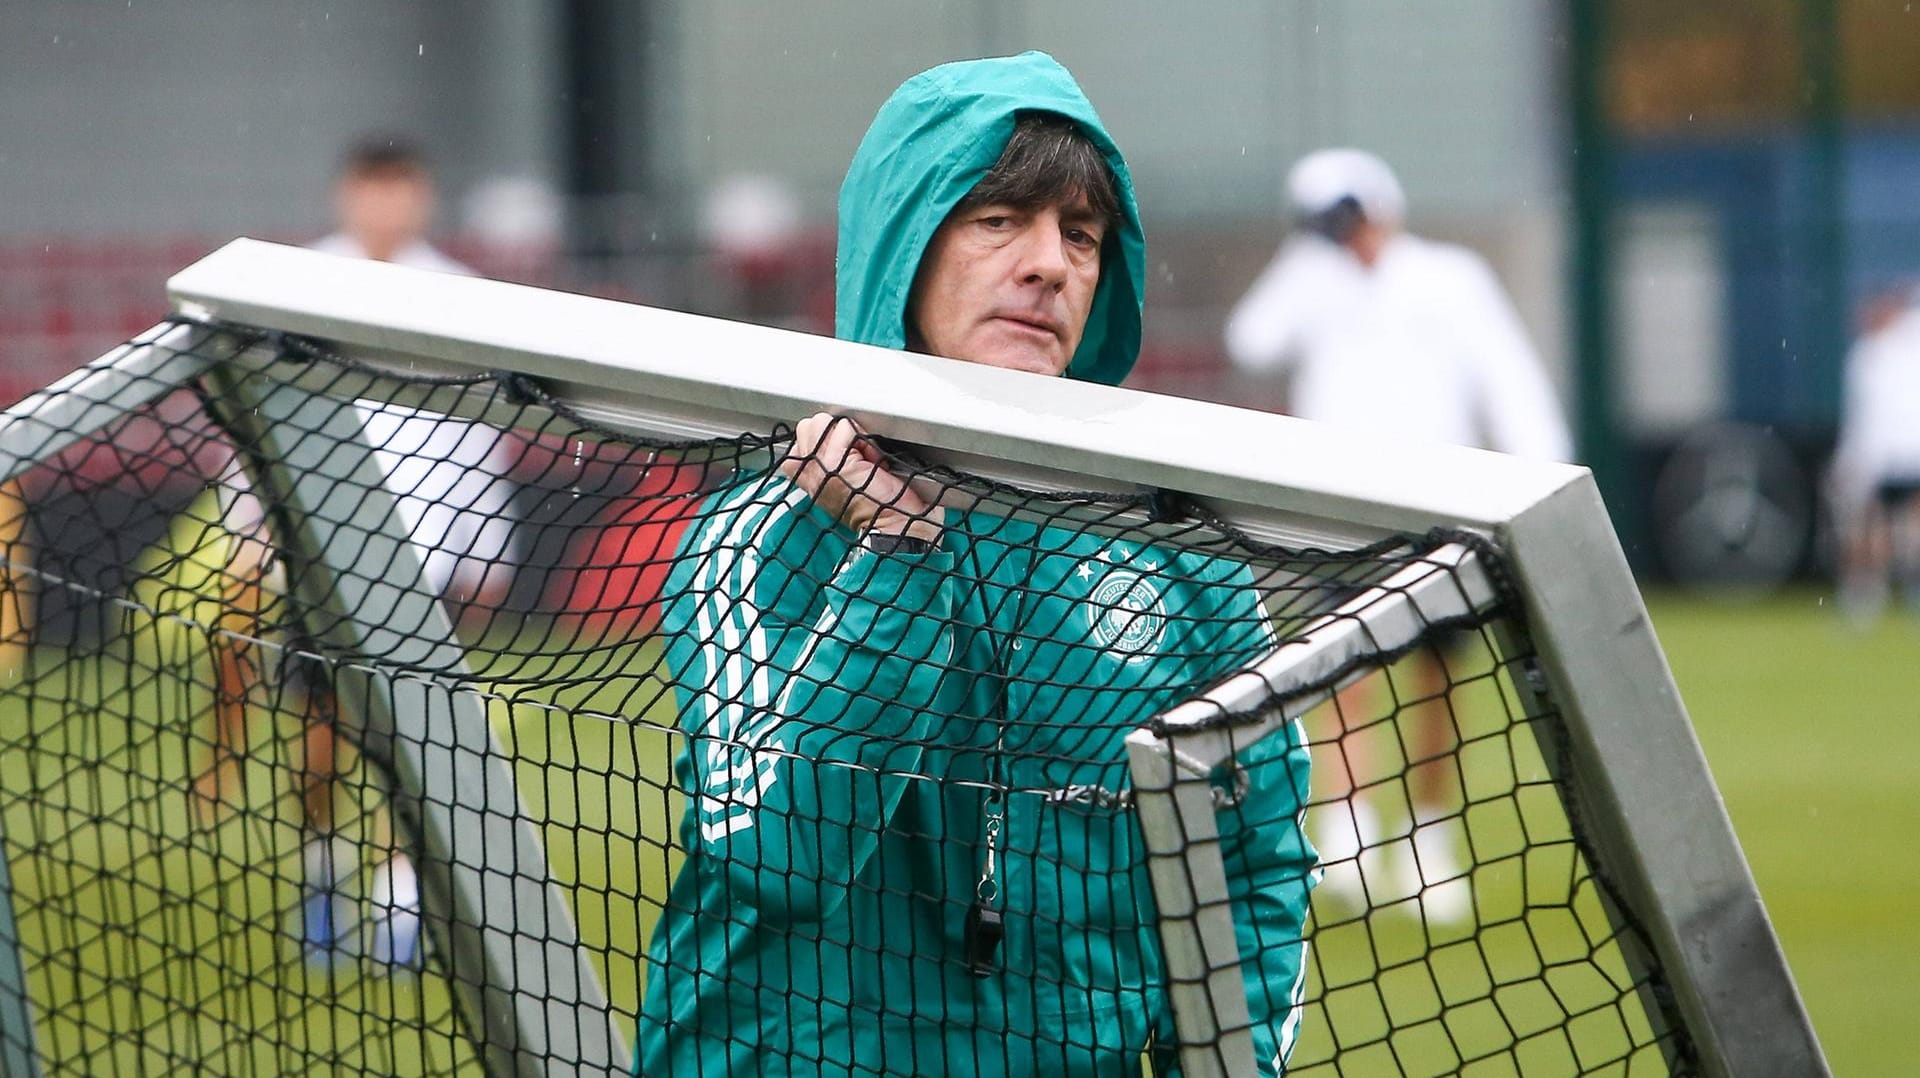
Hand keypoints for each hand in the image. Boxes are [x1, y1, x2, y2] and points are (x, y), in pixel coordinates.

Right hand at [777, 413, 940, 541]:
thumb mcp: (849, 483)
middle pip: (808, 427)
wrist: (893, 525)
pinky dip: (864, 439)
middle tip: (857, 453)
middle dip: (836, 431)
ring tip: (863, 455)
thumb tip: (838, 438)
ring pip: (821, 422)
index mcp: (810, 478)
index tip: (849, 454)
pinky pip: (844, 428)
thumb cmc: (880, 507)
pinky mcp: (834, 462)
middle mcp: (809, 473)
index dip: (827, 438)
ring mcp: (819, 467)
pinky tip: (872, 459)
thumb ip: (833, 464)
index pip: (801, 440)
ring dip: (848, 433)